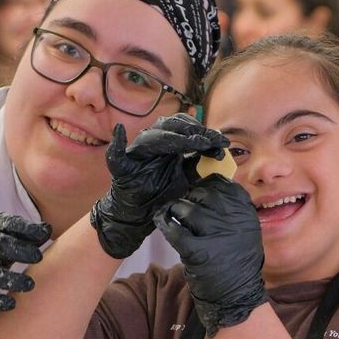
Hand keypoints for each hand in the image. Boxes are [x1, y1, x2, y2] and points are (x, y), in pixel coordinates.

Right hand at [91, 113, 228, 258]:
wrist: (141, 213)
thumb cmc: (163, 193)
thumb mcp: (187, 178)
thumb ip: (199, 164)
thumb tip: (219, 151)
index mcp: (168, 142)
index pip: (186, 128)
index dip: (204, 133)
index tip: (222, 142)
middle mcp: (151, 142)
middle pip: (170, 125)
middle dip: (192, 132)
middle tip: (209, 141)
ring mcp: (136, 152)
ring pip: (151, 136)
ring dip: (172, 137)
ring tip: (191, 142)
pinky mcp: (122, 166)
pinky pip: (116, 154)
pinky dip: (116, 142)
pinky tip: (119, 131)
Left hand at [154, 175, 267, 333]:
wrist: (237, 296)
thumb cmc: (238, 262)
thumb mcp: (245, 230)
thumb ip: (230, 209)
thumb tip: (206, 189)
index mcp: (244, 212)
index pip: (221, 184)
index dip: (204, 185)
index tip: (197, 191)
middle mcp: (232, 219)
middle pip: (202, 193)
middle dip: (189, 197)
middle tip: (182, 205)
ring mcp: (215, 234)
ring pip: (187, 209)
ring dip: (175, 209)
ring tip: (171, 213)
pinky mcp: (197, 251)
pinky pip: (174, 230)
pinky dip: (164, 224)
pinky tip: (161, 222)